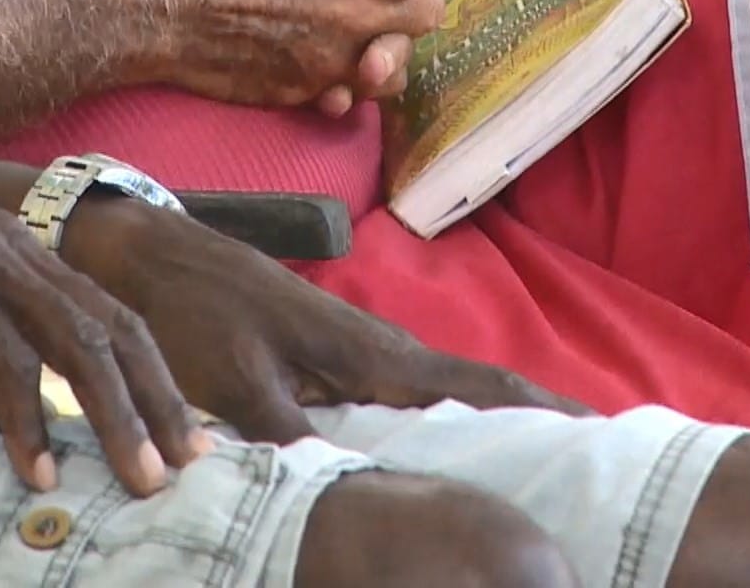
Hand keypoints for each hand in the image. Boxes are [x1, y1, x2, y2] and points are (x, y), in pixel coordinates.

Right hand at [0, 157, 210, 495]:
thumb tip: (2, 431)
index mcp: (14, 252)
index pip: (106, 313)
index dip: (149, 373)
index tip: (178, 432)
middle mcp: (11, 247)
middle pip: (112, 325)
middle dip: (156, 398)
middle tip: (184, 462)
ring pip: (76, 341)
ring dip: (114, 415)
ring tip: (135, 475)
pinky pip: (6, 359)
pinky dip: (29, 419)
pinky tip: (37, 466)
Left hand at [61, 199, 589, 441]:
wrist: (145, 255)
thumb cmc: (191, 312)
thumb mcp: (236, 385)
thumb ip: (291, 441)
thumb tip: (344, 494)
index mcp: (369, 353)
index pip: (478, 384)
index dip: (542, 409)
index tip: (604, 433)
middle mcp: (376, 349)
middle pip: (475, 391)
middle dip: (533, 423)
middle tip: (589, 469)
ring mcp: (354, 350)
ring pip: (438, 395)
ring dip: (485, 424)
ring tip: (534, 469)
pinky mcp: (326, 355)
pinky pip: (397, 395)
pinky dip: (431, 419)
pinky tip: (433, 451)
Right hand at [148, 0, 443, 113]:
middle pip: (425, 3)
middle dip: (404, 1)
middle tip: (370, 0)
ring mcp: (343, 46)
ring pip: (398, 58)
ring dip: (383, 52)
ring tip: (356, 50)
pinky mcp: (312, 85)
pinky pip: (355, 97)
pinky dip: (346, 90)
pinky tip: (327, 82)